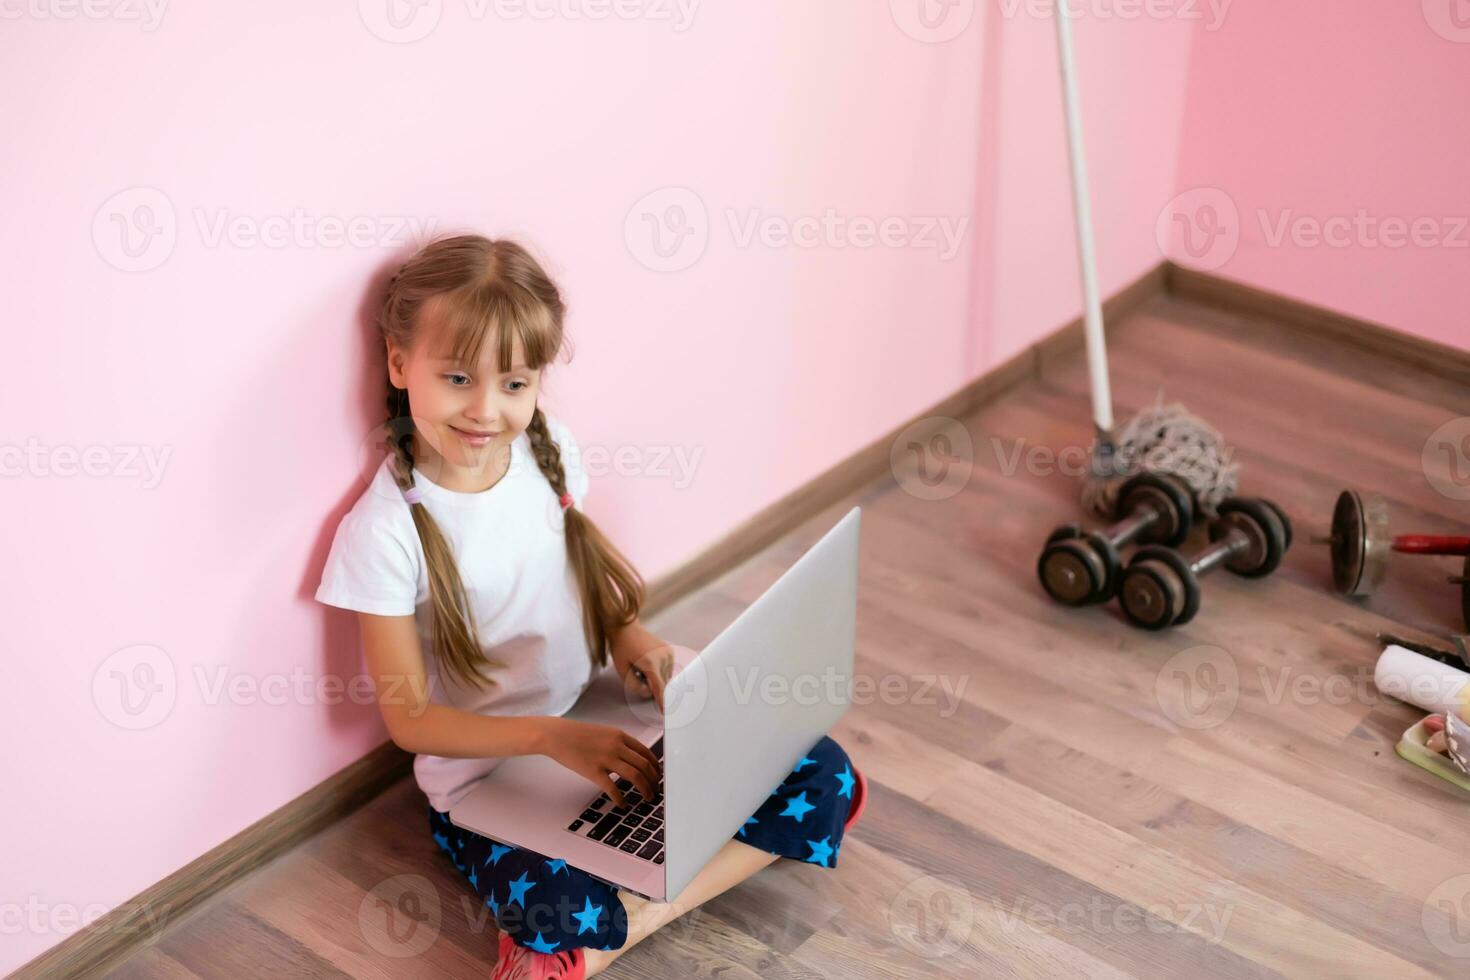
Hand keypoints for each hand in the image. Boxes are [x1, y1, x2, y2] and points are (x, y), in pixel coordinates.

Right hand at [540, 717, 660, 806]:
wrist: (558, 735)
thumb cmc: (578, 734)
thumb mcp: (604, 733)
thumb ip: (619, 743)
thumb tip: (632, 759)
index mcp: (620, 736)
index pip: (646, 753)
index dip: (656, 766)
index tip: (658, 775)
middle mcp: (617, 746)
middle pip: (644, 766)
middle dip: (654, 780)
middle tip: (656, 790)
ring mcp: (606, 759)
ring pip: (635, 776)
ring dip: (645, 789)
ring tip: (647, 798)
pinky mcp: (594, 771)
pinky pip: (613, 788)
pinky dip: (621, 799)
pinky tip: (623, 804)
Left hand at [620, 644, 675, 713]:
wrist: (626, 627)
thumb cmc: (621, 647)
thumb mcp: (622, 670)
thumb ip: (635, 686)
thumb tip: (648, 692)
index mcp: (651, 663)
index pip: (659, 688)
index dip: (662, 702)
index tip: (665, 712)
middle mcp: (663, 658)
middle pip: (662, 684)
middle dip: (652, 685)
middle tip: (637, 673)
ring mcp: (668, 653)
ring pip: (665, 678)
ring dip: (655, 678)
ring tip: (642, 666)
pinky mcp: (669, 651)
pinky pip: (667, 669)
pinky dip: (659, 671)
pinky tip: (648, 662)